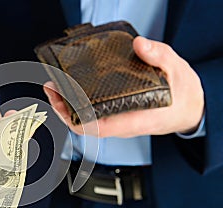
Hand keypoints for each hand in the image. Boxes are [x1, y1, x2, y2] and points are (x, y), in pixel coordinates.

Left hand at [44, 36, 204, 137]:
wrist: (190, 108)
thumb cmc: (183, 94)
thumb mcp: (176, 69)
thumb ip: (158, 56)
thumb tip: (139, 45)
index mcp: (138, 119)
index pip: (101, 128)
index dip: (78, 120)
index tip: (63, 104)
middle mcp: (124, 125)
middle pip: (86, 125)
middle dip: (64, 109)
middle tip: (52, 87)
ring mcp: (119, 123)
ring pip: (86, 122)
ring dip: (67, 106)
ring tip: (54, 86)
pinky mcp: (117, 117)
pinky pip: (92, 117)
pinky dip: (77, 105)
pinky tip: (70, 91)